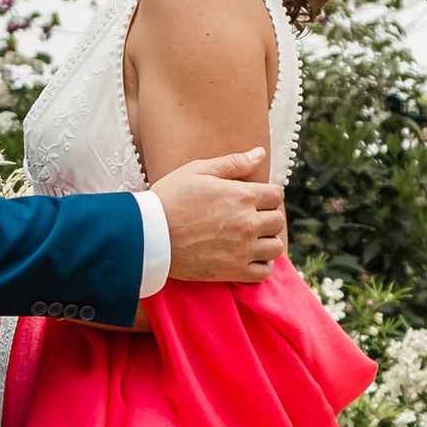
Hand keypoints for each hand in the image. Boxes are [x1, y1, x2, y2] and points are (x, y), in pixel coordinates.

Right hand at [153, 149, 288, 285]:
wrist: (148, 234)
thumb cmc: (170, 198)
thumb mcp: (198, 171)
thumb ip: (233, 163)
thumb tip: (260, 154)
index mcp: (242, 195)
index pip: (277, 195)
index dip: (268, 194)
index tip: (256, 198)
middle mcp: (247, 223)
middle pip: (277, 220)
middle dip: (267, 215)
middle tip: (250, 216)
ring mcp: (242, 249)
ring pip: (275, 246)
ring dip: (266, 240)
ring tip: (250, 237)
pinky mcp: (233, 271)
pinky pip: (264, 272)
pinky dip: (261, 265)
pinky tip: (248, 257)